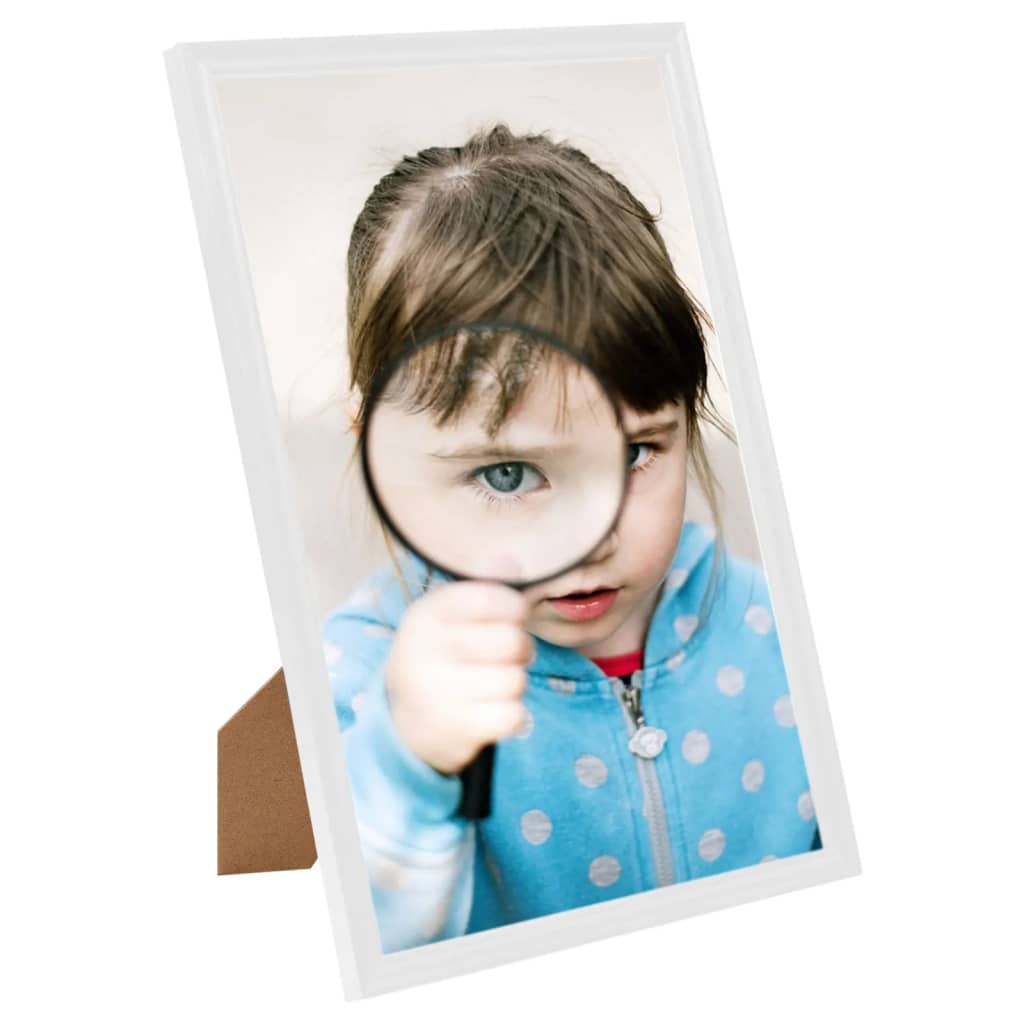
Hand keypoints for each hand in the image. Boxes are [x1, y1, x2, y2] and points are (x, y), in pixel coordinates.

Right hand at [384, 581, 533, 774]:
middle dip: (521, 649)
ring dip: (515, 684)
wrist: (405, 722)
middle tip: (506, 656)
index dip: (516, 608)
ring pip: (516, 680)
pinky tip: (492, 710)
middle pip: (512, 641)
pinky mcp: (454, 728)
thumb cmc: (440, 657)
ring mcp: (437, 691)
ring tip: (493, 684)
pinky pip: (515, 715)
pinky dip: (513, 715)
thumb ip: (483, 587)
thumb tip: (513, 562)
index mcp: (426, 614)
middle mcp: (426, 650)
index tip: (512, 617)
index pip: (493, 598)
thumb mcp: (448, 616)